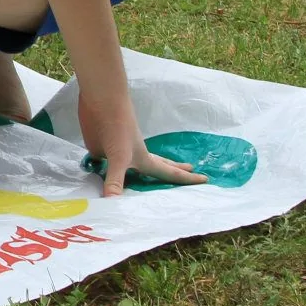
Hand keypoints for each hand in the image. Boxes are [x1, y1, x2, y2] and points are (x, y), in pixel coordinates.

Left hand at [77, 89, 206, 196]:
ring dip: (141, 172)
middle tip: (190, 169)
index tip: (205, 179)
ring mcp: (117, 152)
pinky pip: (105, 165)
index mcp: (144, 159)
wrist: (101, 101)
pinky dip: (108, 172)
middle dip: (173, 169)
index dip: (186, 178)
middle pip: (157, 165)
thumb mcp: (118, 157)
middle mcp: (133, 157)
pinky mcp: (100, 148)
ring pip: (132, 166)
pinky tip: (104, 173)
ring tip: (150, 174)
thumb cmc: (117, 127)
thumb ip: (115, 181)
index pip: (169, 173)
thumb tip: (113, 204)